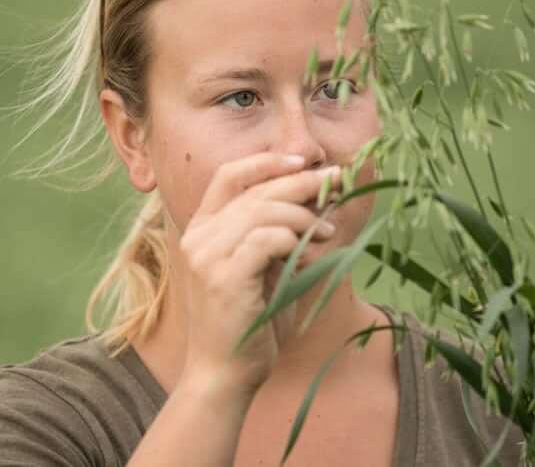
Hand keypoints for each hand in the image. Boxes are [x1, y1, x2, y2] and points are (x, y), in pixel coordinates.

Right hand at [177, 152, 340, 396]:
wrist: (225, 373)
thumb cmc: (249, 322)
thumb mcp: (263, 269)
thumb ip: (277, 235)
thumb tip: (315, 202)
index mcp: (203, 230)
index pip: (228, 176)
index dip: (265, 162)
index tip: (302, 161)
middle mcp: (199, 237)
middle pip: (254, 190)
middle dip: (300, 182)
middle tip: (335, 183)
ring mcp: (207, 256)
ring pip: (262, 210)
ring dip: (303, 214)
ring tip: (326, 230)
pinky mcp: (224, 277)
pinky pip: (266, 239)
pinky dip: (293, 237)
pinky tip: (313, 247)